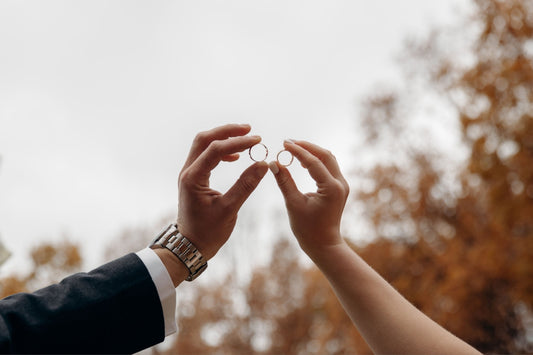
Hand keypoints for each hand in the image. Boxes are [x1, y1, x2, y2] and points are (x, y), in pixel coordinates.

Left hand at [177, 124, 267, 259]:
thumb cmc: (208, 232)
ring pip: (203, 145)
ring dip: (223, 138)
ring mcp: (189, 174)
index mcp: (193, 178)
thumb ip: (246, 185)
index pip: (215, 150)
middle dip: (227, 131)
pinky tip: (236, 157)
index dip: (237, 142)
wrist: (190, 246)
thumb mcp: (230, 209)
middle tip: (249, 129)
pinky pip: (205, 156)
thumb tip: (263, 164)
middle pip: (204, 139)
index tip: (257, 140)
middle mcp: (187, 172)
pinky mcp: (193, 178)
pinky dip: (220, 151)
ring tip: (245, 138)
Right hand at [269, 140, 348, 257]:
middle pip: (325, 155)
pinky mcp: (339, 188)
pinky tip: (303, 161)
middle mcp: (340, 184)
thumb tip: (274, 163)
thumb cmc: (307, 228)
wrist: (323, 244)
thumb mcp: (293, 204)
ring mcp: (342, 185)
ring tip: (294, 149)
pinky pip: (329, 167)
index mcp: (331, 188)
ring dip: (312, 152)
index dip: (297, 151)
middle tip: (289, 142)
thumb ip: (284, 182)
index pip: (313, 162)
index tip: (284, 143)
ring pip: (328, 160)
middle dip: (307, 147)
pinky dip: (316, 161)